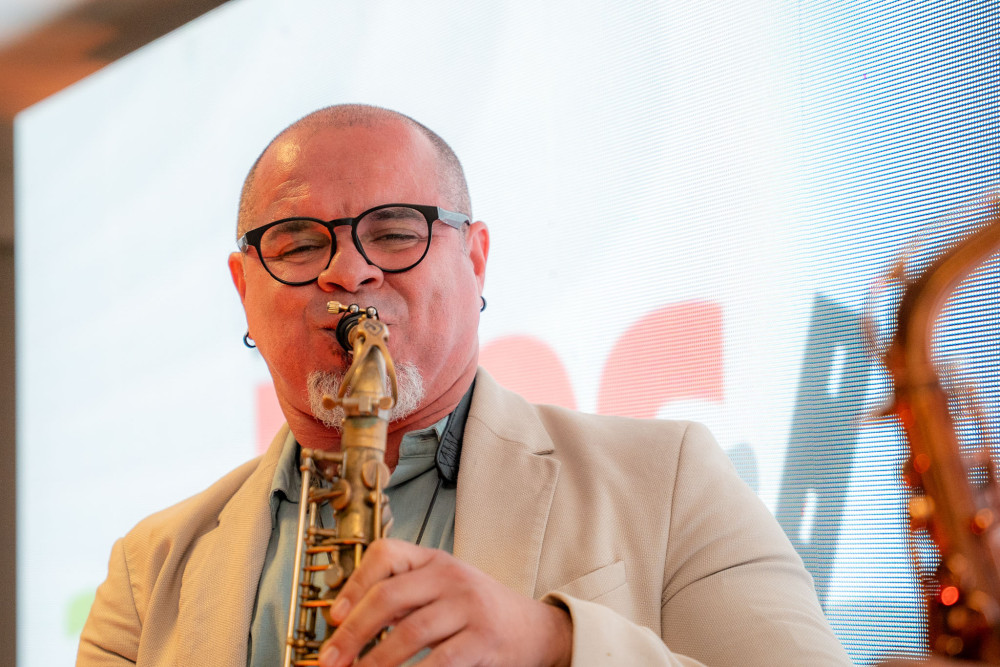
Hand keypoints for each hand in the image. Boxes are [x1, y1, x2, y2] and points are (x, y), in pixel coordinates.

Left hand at [317, 538, 572, 666]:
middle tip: (331, 659)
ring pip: (409, 632)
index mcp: (435, 560)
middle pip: (389, 595)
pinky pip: (438, 662)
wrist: (535, 629)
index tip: (334, 616)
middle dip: (353, 632)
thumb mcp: (443, 590)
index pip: (386, 554)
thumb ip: (404, 596)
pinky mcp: (483, 640)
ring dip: (374, 661)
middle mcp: (451, 576)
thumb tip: (346, 624)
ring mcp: (469, 606)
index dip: (354, 584)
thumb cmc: (478, 612)